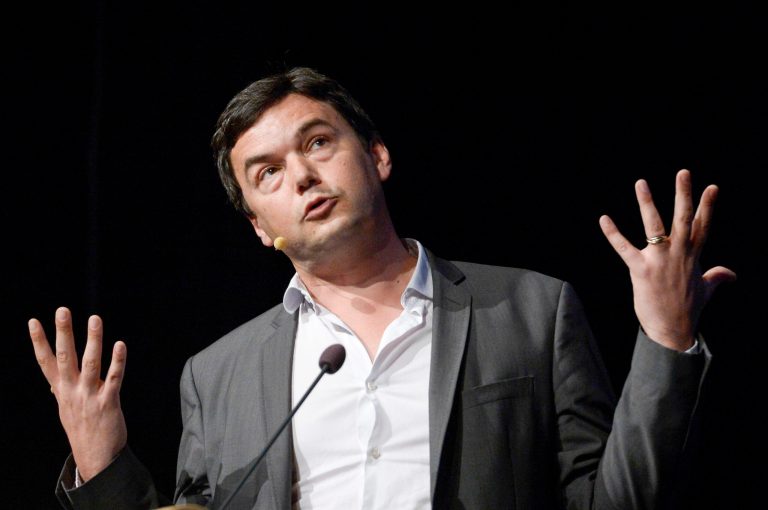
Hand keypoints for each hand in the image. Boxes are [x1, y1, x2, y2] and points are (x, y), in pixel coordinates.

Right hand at [29, 307, 127, 480]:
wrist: (95, 458)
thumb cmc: (82, 429)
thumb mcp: (66, 409)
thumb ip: (61, 392)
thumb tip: (52, 384)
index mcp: (61, 390)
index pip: (46, 362)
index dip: (39, 341)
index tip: (33, 321)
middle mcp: (72, 391)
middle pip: (65, 357)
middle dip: (63, 333)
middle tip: (61, 311)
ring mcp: (89, 396)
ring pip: (90, 363)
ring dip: (93, 340)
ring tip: (94, 318)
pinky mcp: (108, 402)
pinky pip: (114, 378)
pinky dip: (117, 361)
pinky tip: (120, 345)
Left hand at [599, 169, 735, 350]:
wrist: (674, 331)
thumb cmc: (688, 310)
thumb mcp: (706, 290)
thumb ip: (717, 277)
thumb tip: (731, 274)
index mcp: (693, 256)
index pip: (703, 225)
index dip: (707, 206)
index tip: (712, 187)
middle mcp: (679, 254)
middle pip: (684, 218)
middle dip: (684, 194)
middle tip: (684, 172)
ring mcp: (660, 261)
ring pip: (655, 226)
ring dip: (647, 203)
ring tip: (641, 183)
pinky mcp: (641, 270)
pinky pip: (624, 248)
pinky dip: (613, 234)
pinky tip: (604, 219)